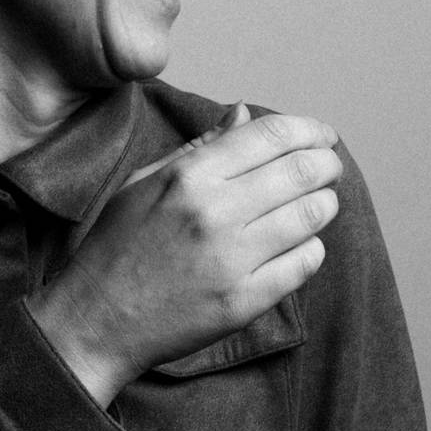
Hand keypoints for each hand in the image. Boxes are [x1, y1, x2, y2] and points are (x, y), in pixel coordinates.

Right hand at [27, 108, 340, 405]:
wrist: (99, 318)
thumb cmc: (119, 242)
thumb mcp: (148, 178)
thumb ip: (202, 145)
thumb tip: (244, 113)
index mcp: (190, 175)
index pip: (269, 136)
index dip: (306, 129)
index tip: (320, 133)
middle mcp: (215, 212)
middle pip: (300, 172)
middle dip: (327, 162)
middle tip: (330, 163)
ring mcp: (232, 260)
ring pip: (310, 216)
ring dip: (326, 202)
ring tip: (323, 199)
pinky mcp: (244, 302)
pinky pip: (303, 265)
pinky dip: (312, 247)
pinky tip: (302, 241)